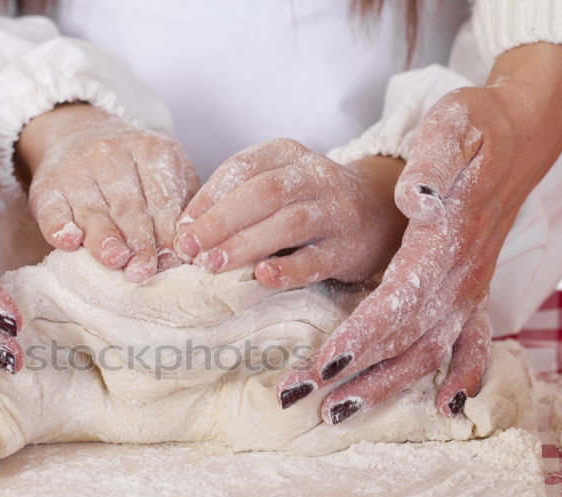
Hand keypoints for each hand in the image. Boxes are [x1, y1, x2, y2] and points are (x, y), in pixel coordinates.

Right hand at [16, 103, 198, 281]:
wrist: (76, 134)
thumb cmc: (131, 168)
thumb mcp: (164, 170)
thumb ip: (180, 204)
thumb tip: (192, 252)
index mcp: (152, 151)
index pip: (164, 199)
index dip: (170, 235)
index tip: (175, 264)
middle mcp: (112, 154)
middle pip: (131, 208)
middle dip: (141, 243)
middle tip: (146, 272)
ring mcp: (76, 169)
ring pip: (93, 211)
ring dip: (104, 238)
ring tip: (115, 260)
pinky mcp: (46, 186)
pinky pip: (52, 210)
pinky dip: (59, 227)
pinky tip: (69, 241)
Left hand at [171, 139, 406, 285]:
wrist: (379, 211)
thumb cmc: (309, 201)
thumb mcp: (276, 185)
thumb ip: (235, 200)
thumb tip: (185, 231)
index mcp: (286, 154)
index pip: (242, 169)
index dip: (208, 198)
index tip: (181, 229)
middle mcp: (314, 176)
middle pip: (262, 193)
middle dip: (220, 221)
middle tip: (189, 249)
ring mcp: (335, 211)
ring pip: (288, 223)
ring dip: (246, 245)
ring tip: (212, 265)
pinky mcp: (349, 247)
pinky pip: (317, 258)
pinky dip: (289, 269)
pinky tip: (262, 277)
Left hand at [278, 43, 561, 421]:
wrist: (521, 135)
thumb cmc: (476, 130)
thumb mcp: (453, 126)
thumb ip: (432, 163)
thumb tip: (414, 198)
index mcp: (447, 241)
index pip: (398, 300)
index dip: (360, 336)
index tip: (323, 362)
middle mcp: (462, 276)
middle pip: (405, 339)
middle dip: (353, 373)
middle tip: (301, 395)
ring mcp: (471, 289)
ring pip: (429, 352)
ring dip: (383, 386)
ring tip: (336, 411)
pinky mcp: (474, 294)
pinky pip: (473, 346)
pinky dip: (462, 379)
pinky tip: (445, 409)